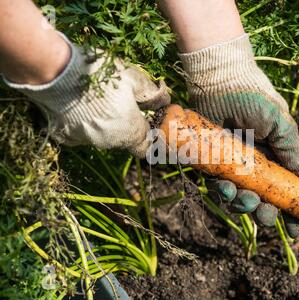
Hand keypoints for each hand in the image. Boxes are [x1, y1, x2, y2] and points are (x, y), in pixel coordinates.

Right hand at [3, 32, 169, 157]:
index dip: (149, 138)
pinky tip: (79, 104)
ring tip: (99, 99)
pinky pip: (80, 133)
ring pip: (103, 136)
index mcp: (129, 131)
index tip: (148, 126)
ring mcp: (85, 141)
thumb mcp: (133, 78)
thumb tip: (164, 101)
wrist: (53, 71)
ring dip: (106, 123)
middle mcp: (109, 142)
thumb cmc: (100, 74)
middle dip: (127, 125)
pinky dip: (84, 123)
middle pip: (124, 139)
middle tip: (123, 103)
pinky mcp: (64, 135)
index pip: (146, 147)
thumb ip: (151, 94)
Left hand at [179, 34, 298, 236]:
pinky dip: (223, 192)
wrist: (218, 81)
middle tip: (266, 214)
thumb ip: (293, 149)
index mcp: (279, 157)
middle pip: (265, 200)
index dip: (295, 213)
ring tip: (244, 198)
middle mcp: (259, 164)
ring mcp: (236, 165)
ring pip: (242, 197)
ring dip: (244, 205)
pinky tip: (225, 187)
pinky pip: (219, 186)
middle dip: (267, 213)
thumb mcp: (279, 122)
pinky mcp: (214, 163)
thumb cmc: (252, 98)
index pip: (291, 190)